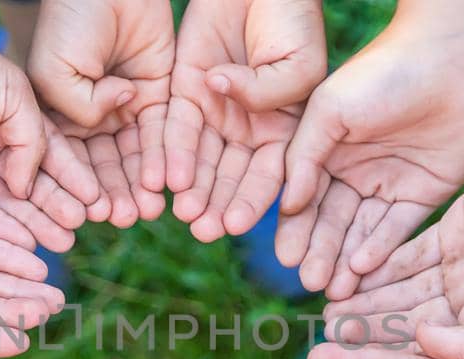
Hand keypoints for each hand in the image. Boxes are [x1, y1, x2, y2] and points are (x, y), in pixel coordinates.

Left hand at [0, 2, 98, 249]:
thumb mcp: (13, 98)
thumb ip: (33, 142)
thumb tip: (27, 187)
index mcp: (12, 119)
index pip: (50, 155)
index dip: (72, 180)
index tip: (95, 202)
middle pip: (28, 185)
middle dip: (54, 208)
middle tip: (77, 230)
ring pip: (3, 203)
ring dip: (31, 224)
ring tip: (59, 243)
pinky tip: (22, 243)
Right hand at [31, 0, 174, 227]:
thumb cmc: (69, 21)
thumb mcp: (54, 70)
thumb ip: (77, 107)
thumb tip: (112, 120)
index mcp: (56, 115)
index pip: (66, 160)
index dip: (75, 187)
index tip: (84, 213)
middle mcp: (91, 118)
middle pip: (102, 165)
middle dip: (111, 193)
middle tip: (120, 218)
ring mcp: (125, 109)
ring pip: (133, 156)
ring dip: (137, 185)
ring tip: (143, 211)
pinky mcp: (157, 95)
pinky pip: (161, 133)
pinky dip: (162, 159)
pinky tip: (162, 183)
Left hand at [166, 0, 324, 241]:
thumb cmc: (293, 23)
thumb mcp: (298, 64)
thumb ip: (269, 93)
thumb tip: (220, 91)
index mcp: (285, 131)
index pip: (269, 176)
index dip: (253, 201)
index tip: (237, 225)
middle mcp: (249, 131)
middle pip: (231, 177)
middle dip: (218, 205)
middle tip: (205, 231)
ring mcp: (216, 115)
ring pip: (201, 162)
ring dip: (193, 190)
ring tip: (185, 215)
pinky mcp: (186, 95)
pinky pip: (175, 130)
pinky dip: (170, 155)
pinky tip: (165, 180)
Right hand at [278, 7, 463, 300]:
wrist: (448, 61)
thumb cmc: (381, 74)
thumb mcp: (329, 111)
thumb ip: (305, 158)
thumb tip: (288, 205)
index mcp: (327, 150)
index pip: (305, 198)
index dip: (294, 228)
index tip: (284, 257)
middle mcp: (356, 171)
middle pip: (332, 222)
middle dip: (319, 253)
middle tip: (308, 284)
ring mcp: (390, 184)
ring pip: (362, 231)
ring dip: (345, 260)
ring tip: (331, 288)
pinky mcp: (424, 194)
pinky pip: (397, 228)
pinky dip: (379, 248)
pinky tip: (361, 268)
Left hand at [322, 145, 463, 337]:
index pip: (427, 349)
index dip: (386, 356)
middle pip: (408, 320)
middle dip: (368, 328)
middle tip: (324, 338)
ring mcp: (462, 269)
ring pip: (403, 288)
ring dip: (368, 298)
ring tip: (329, 309)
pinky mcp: (453, 235)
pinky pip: (408, 253)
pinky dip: (380, 263)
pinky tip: (348, 273)